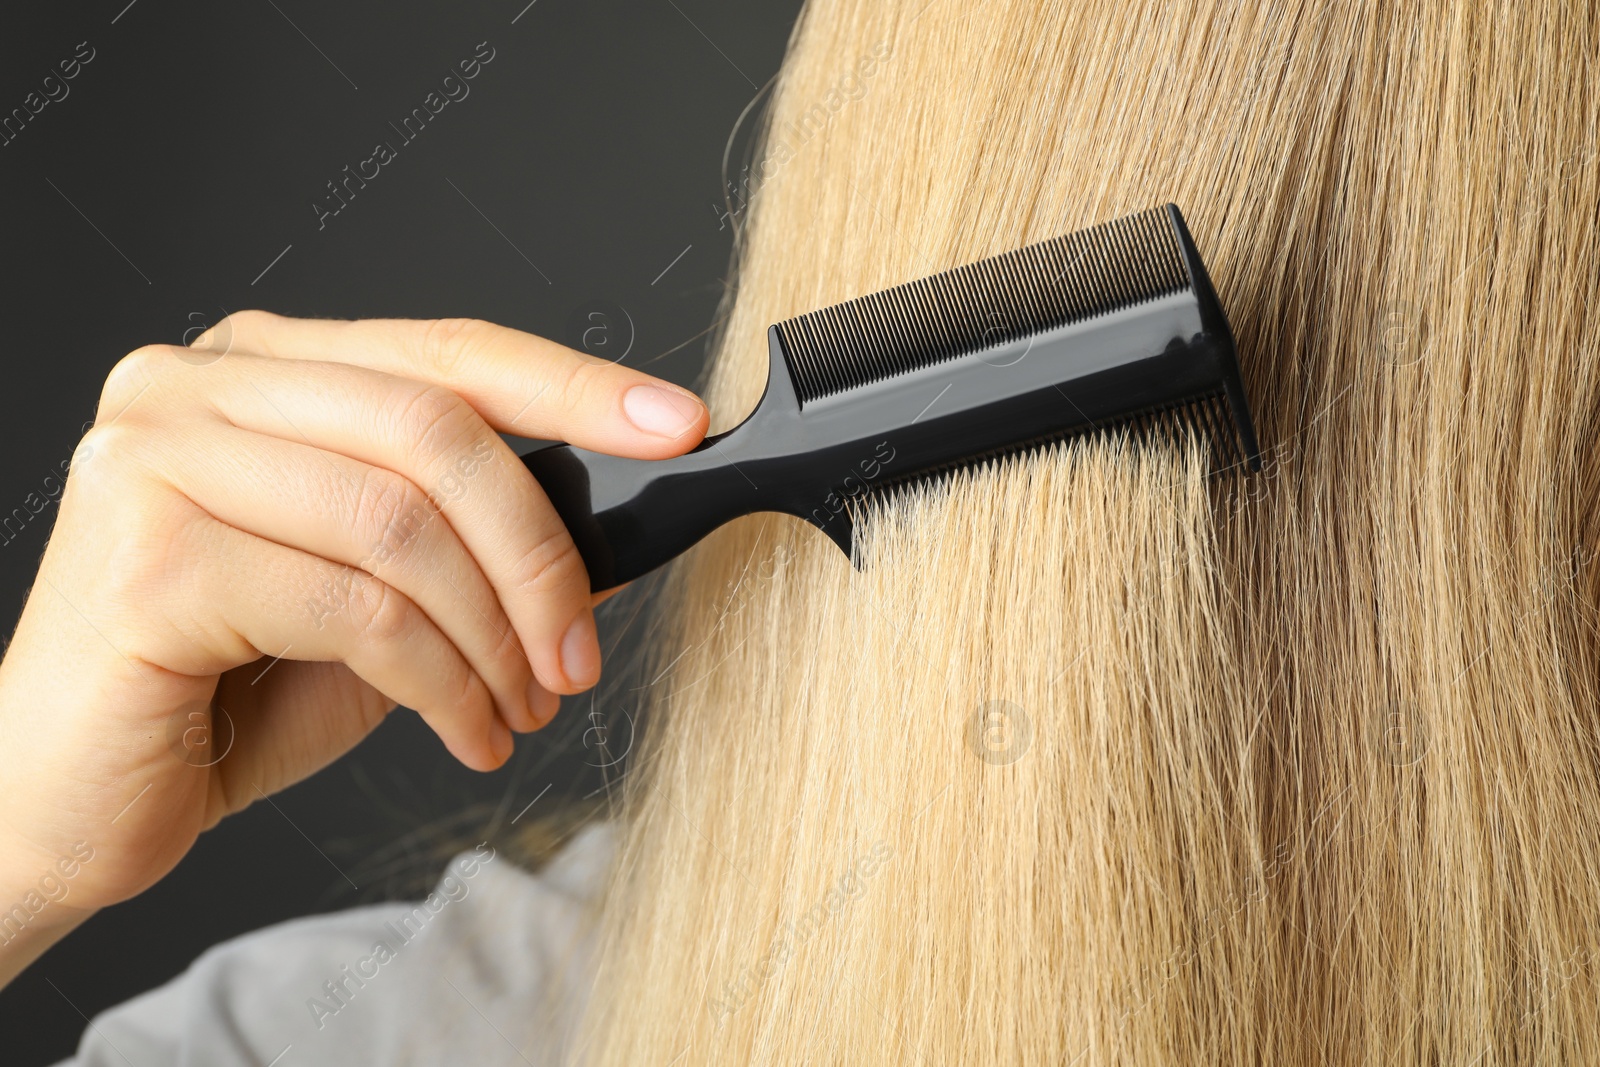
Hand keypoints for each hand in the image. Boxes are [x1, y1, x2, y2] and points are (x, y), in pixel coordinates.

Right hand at [0, 312, 707, 973]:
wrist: (76, 796)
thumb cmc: (226, 688)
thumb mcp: (382, 597)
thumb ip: (474, 542)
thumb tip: (612, 520)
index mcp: (261, 367)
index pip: (448, 349)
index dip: (574, 385)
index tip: (675, 426)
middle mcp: (197, 386)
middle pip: (434, 429)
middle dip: (540, 551)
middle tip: (580, 651)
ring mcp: (158, 459)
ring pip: (402, 524)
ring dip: (496, 635)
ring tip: (525, 704)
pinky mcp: (148, 559)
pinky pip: (356, 608)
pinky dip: (442, 682)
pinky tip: (467, 731)